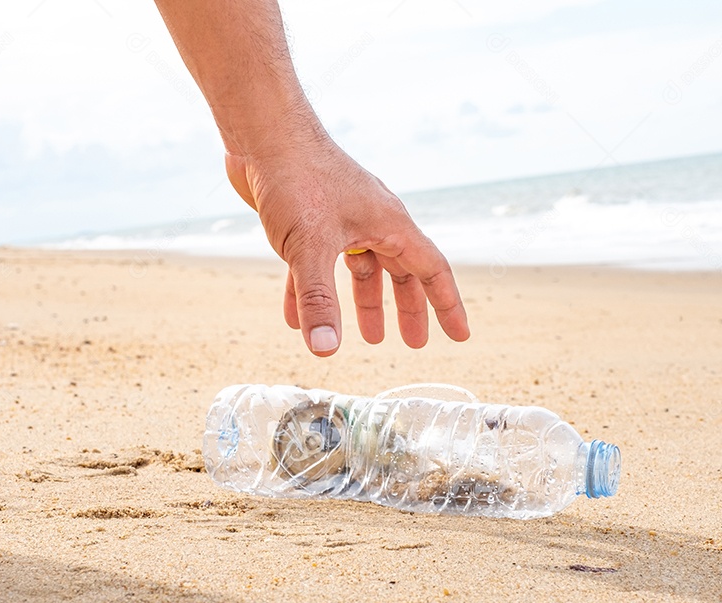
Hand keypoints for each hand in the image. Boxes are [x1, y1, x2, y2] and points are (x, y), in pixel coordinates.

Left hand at [225, 140, 469, 355]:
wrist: (262, 133)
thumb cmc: (297, 178)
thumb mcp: (310, 248)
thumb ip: (318, 300)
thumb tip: (326, 350)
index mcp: (390, 224)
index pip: (432, 270)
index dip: (447, 306)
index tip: (460, 336)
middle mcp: (373, 221)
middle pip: (401, 272)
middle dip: (408, 309)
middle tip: (413, 343)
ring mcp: (342, 219)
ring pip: (362, 269)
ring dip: (365, 303)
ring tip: (369, 338)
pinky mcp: (310, 219)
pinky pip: (319, 263)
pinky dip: (312, 292)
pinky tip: (297, 319)